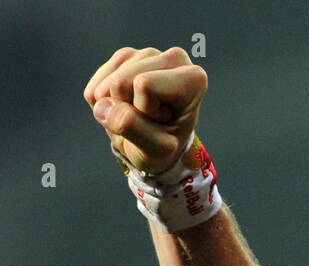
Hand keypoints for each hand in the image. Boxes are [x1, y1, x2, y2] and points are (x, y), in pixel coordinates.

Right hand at [83, 46, 206, 173]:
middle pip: (121, 81)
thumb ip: (133, 128)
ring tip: (141, 114)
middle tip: (150, 119)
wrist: (156, 145)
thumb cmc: (164, 146)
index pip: (145, 84)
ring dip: (117, 106)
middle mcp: (173, 58)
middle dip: (128, 107)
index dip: (147, 110)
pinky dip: (105, 103)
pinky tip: (126, 106)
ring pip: (108, 83)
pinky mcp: (125, 58)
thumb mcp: (156, 149)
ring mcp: (147, 55)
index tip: (164, 120)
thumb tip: (103, 106)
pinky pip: (96, 85)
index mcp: (193, 77)